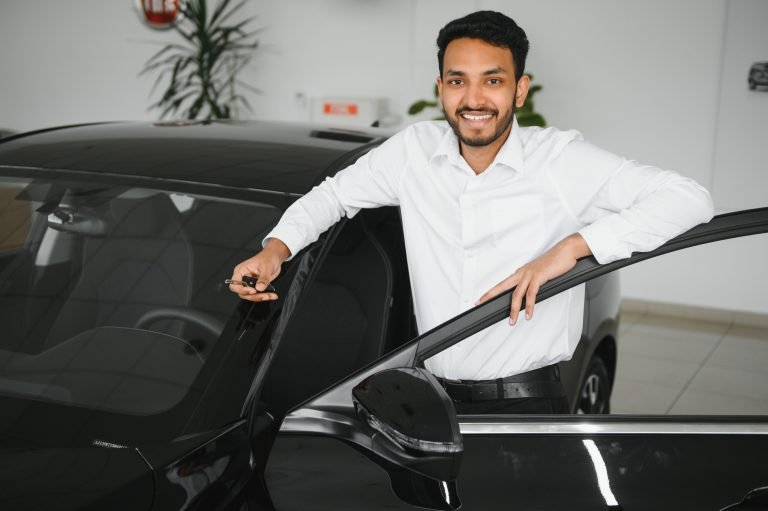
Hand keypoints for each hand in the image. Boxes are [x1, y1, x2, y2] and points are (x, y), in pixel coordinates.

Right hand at [229, 238, 290, 301]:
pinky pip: (258, 295)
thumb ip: (263, 278)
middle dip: (254, 296)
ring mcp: (250, 283)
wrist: (275, 257)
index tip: (253, 290)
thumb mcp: (266, 267)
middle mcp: (243, 278)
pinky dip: (265, 296)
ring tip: (271, 295)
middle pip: (242, 293)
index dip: (242, 290)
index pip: (234, 284)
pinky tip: (272, 295)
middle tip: (264, 295)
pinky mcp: (256, 287)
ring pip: (250, 296)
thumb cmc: (268, 257)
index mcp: (241, 271)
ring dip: (261, 297)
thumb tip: (259, 288)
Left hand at [476, 233, 590, 324]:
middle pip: (502, 286)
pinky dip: (529, 306)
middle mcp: (522, 273)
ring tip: (512, 321)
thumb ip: (533, 283)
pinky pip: (531, 294)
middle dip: (490, 295)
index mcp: (521, 272)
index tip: (482, 299)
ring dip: (514, 310)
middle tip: (480, 303)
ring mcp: (529, 274)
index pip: (503, 283)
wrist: (566, 251)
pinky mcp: (538, 277)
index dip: (491, 291)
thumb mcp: (540, 273)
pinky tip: (528, 315)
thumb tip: (529, 294)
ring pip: (516, 294)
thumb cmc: (555, 262)